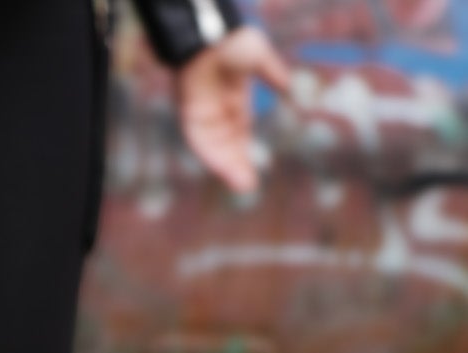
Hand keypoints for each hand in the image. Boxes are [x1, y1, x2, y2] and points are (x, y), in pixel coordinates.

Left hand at [175, 25, 291, 194]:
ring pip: (214, 148)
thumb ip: (274, 76)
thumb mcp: (260, 59)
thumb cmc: (232, 42)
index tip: (254, 175)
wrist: (207, 34)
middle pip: (227, 147)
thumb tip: (292, 92)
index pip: (239, 137)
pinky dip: (211, 154)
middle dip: (237, 167)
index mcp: (234, 103)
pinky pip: (200, 140)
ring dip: (226, 167)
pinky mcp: (190, 114)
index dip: (244, 155)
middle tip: (248, 188)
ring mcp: (203, 115)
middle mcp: (218, 113)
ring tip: (241, 185)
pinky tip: (223, 168)